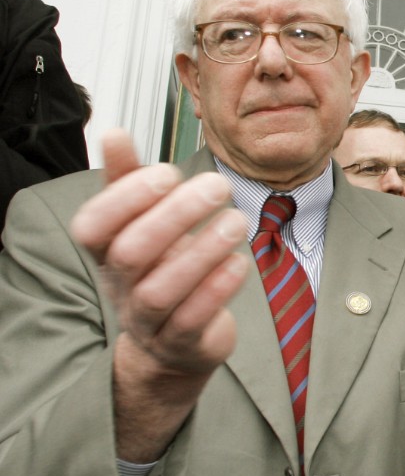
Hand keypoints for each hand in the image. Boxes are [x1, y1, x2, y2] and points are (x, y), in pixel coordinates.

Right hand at [69, 130, 246, 460]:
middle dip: (174, 216)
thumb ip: (129, 181)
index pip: (93, 226)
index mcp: (106, 253)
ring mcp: (149, 320)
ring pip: (161, 291)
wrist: (176, 343)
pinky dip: (217, 289)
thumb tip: (113, 132)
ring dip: (201, 252)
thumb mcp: (144, 224)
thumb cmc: (161, 268)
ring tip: (237, 220)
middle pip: (130, 254)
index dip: (125, 198)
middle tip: (217, 185)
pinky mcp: (183, 344)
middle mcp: (120, 288)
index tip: (168, 171)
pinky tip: (241, 262)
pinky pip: (193, 320)